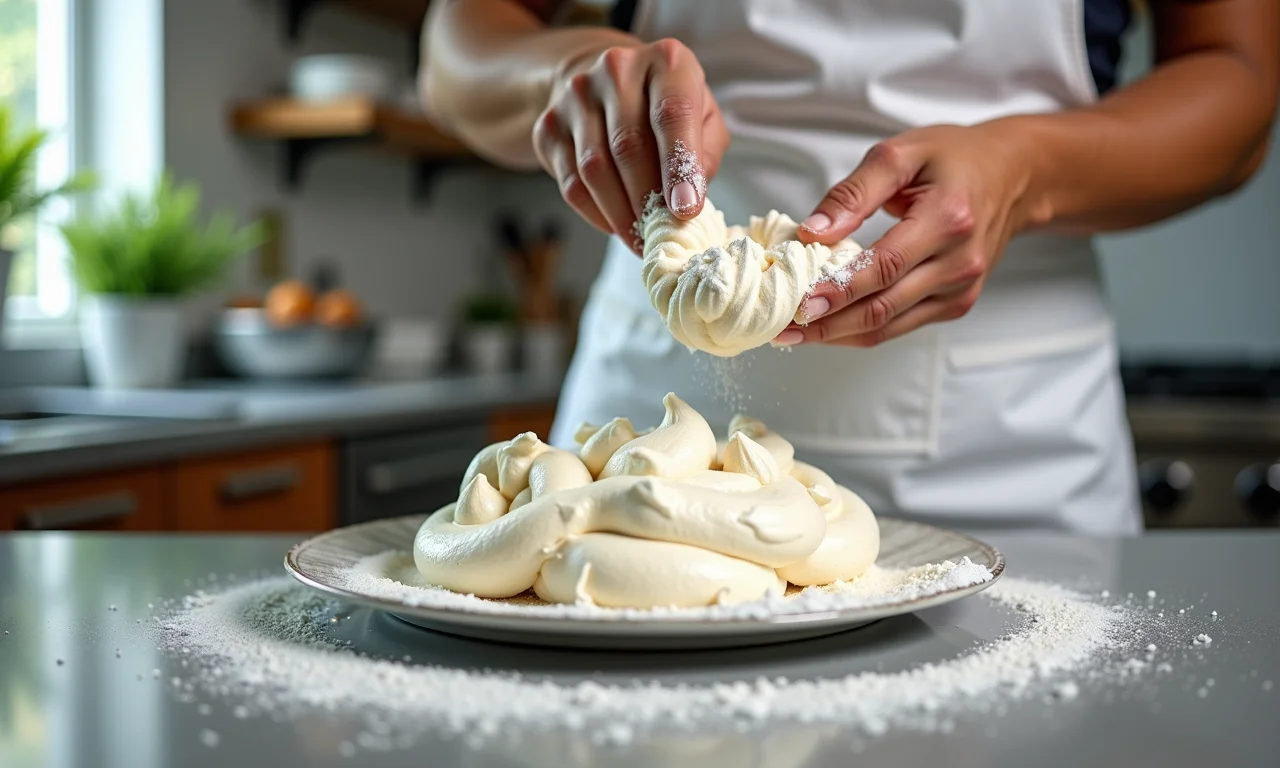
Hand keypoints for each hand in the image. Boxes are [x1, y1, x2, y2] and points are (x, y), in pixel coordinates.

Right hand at [533, 38, 729, 251]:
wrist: (602, 85)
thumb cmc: (664, 108)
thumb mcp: (702, 118)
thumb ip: (706, 155)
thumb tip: (689, 202)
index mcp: (666, 62)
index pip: (672, 113)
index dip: (679, 166)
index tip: (685, 210)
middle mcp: (617, 69)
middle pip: (628, 146)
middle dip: (648, 200)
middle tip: (663, 235)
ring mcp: (576, 96)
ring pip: (595, 169)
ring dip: (620, 214)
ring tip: (641, 238)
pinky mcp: (549, 126)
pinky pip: (571, 183)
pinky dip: (596, 214)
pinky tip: (615, 225)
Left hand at [775, 121, 1043, 346]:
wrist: (1013, 175)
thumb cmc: (954, 158)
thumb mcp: (901, 154)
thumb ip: (853, 192)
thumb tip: (812, 231)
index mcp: (948, 219)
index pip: (884, 267)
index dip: (839, 290)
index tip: (798, 305)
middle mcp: (959, 262)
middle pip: (883, 306)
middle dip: (828, 324)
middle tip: (782, 329)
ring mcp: (961, 288)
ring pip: (889, 326)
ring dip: (839, 335)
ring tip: (794, 335)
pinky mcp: (957, 303)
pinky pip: (901, 326)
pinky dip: (861, 330)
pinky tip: (829, 326)